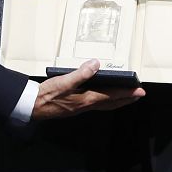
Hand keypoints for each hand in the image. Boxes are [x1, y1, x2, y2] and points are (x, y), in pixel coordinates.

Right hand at [31, 59, 145, 119]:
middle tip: (139, 95)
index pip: (111, 96)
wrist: (32, 106)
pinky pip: (96, 104)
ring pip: (105, 105)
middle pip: (111, 103)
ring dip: (117, 101)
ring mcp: (80, 107)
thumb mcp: (63, 81)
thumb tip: (96, 64)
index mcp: (85, 99)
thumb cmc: (46, 95)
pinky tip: (103, 97)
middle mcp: (85, 105)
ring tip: (126, 97)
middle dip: (126, 99)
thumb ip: (80, 73)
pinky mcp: (75, 106)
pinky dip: (105, 101)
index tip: (139, 91)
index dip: (126, 93)